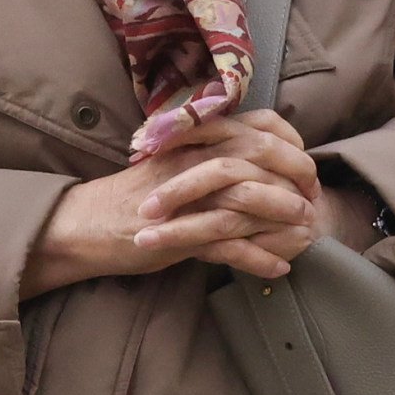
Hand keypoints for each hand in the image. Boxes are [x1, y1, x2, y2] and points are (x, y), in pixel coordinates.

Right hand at [22, 115, 320, 291]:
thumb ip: (211, 158)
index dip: (290, 145)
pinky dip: (258, 258)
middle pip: (262, 157)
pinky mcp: (178, 233)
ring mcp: (186, 197)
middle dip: (296, 180)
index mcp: (195, 140)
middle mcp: (194, 160)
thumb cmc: (133, 197)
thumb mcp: (175, 165)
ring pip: (249, 199)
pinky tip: (278, 268)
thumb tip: (256, 165)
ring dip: (283, 218)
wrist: (84, 224)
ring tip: (305, 235)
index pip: (259, 125)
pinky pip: (228, 244)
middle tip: (310, 202)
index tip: (303, 168)